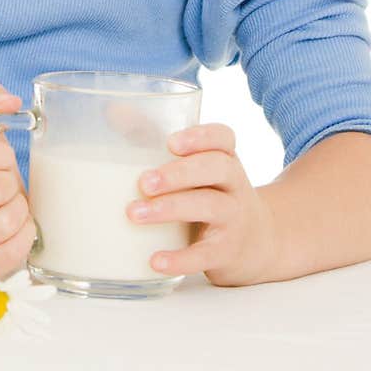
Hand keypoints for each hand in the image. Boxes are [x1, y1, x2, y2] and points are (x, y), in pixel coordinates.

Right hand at [0, 80, 36, 280]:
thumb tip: (11, 101)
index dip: (1, 153)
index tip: (2, 158)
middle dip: (11, 183)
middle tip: (4, 186)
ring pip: (5, 223)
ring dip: (19, 210)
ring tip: (8, 206)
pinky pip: (9, 254)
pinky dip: (22, 238)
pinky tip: (13, 229)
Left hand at [126, 123, 278, 286]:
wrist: (257, 243)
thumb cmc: (210, 194)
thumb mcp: (194, 167)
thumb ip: (155, 137)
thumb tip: (113, 110)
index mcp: (224, 158)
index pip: (223, 137)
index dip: (200, 136)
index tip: (171, 142)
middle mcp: (234, 184)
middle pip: (217, 168)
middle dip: (179, 172)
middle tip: (143, 181)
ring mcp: (234, 218)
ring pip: (211, 206)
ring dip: (170, 208)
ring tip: (134, 213)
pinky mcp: (227, 253)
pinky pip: (206, 255)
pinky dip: (180, 258)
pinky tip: (154, 260)